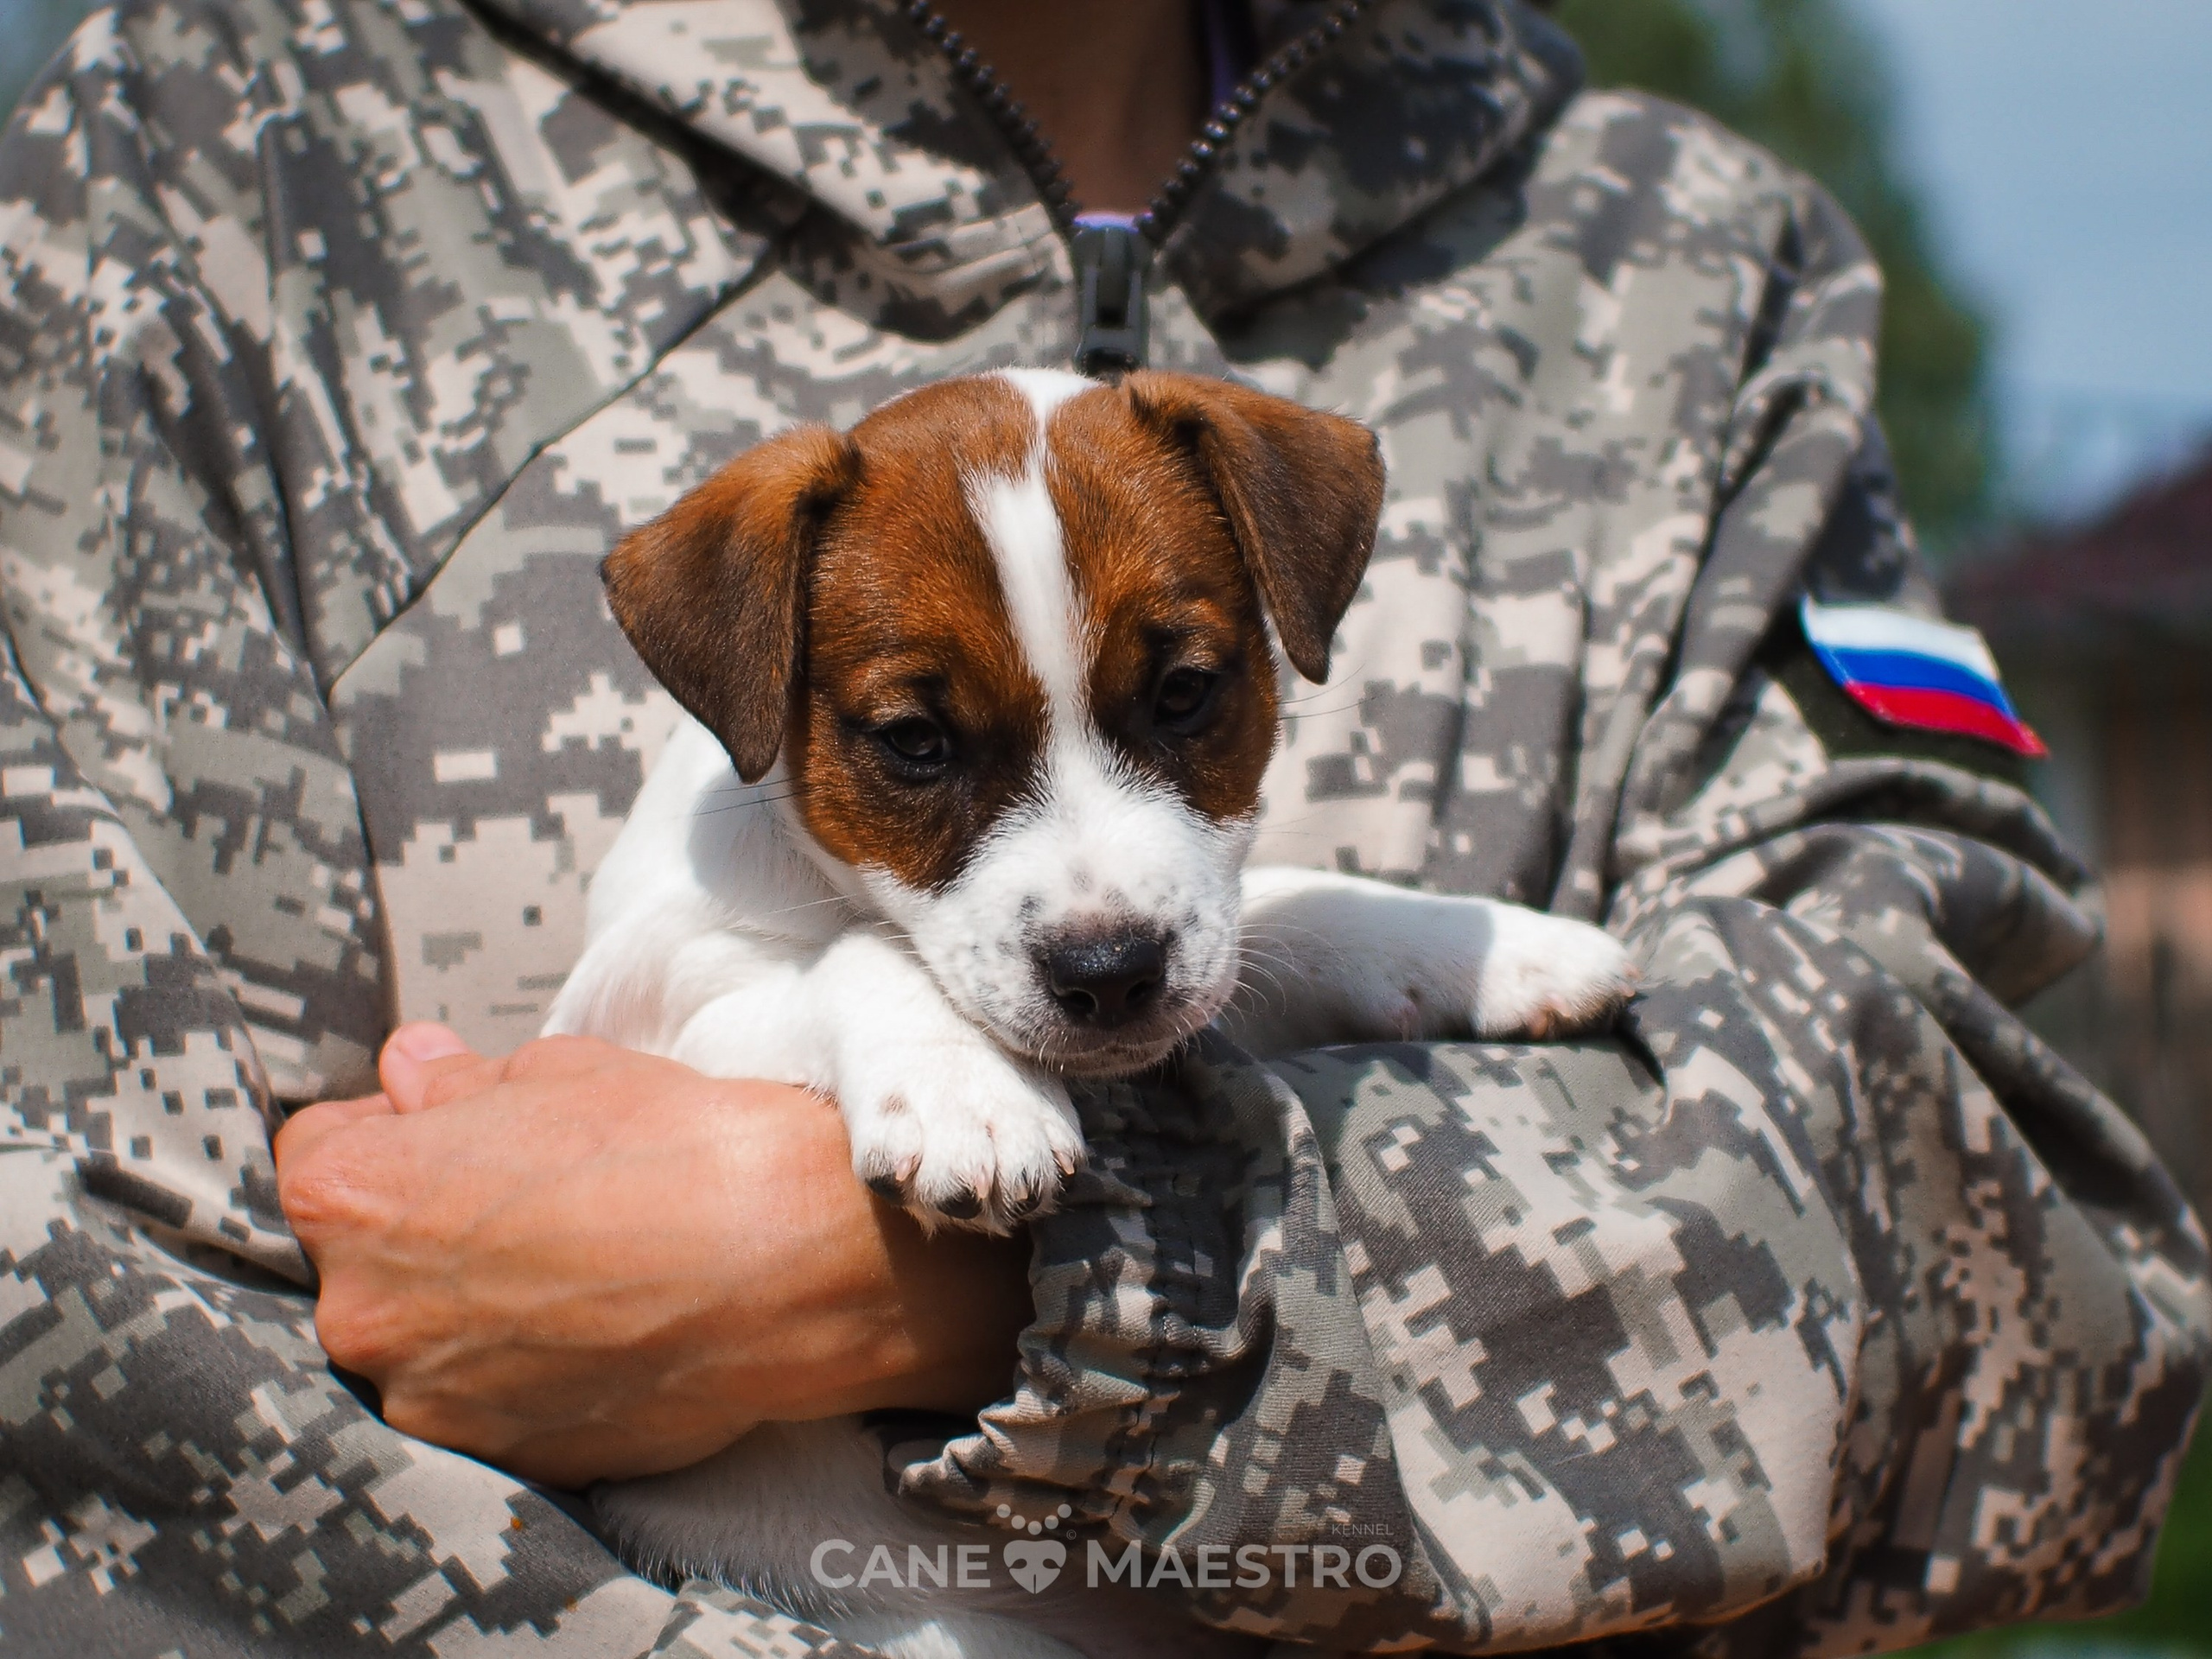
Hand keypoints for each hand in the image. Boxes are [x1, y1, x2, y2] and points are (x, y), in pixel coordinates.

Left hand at [275, 1025, 1033, 1487]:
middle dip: (426, 1225)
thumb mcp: (560, 1072)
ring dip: (475, 1304)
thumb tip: (414, 1071)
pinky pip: (487, 1400)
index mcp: (354, 1197)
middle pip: (361, 1257)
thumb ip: (459, 1084)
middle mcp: (364, 1310)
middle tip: (530, 1198)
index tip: (455, 1130)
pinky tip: (605, 1321)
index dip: (391, 1131)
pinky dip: (526, 1367)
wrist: (787, 1260)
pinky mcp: (505, 1455)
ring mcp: (431, 1398)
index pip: (316, 1152)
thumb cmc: (674, 1147)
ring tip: (580, 1265)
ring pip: (424, 1338)